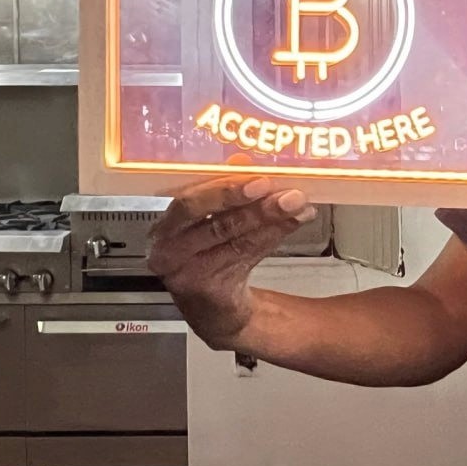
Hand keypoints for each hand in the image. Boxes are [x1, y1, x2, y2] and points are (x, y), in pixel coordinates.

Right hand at [148, 175, 315, 349]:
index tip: (261, 179)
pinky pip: (245, 259)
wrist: (212, 304)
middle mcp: (168, 248)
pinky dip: (274, 237)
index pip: (191, 201)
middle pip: (214, 224)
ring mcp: (185, 273)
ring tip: (299, 206)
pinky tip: (295, 222)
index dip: (226, 189)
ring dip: (273, 221)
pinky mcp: (207, 291)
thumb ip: (229, 192)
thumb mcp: (216, 216)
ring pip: (235, 242)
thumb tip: (245, 160)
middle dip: (255, 208)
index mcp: (167, 221)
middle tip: (289, 195)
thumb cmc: (212, 250)